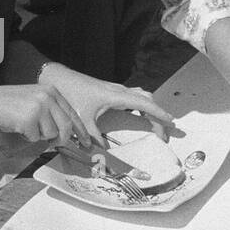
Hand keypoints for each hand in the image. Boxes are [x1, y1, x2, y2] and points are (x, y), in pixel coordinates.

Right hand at [0, 84, 91, 146]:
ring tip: (27, 126)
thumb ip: (52, 112)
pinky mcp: (30, 119)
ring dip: (39, 136)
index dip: (80, 130)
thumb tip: (67, 132)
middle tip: (55, 144)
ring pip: (51, 134)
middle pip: (66, 126)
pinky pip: (36, 137)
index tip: (86, 142)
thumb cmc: (11, 105)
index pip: (72, 113)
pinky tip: (19, 126)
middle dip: (62, 139)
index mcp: (51, 91)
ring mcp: (39, 107)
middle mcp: (48, 97)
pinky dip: (28, 137)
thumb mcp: (35, 100)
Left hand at [39, 65, 174, 144]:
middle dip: (158, 114)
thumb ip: (93, 136)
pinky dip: (142, 104)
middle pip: (147, 100)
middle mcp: (119, 90)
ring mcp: (116, 88)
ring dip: (151, 108)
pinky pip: (133, 95)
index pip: (144, 104)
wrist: (59, 78)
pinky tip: (139, 114)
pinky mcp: (111, 90)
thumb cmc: (71, 94)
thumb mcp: (82, 119)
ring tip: (156, 123)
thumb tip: (103, 152)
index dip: (158, 113)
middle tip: (164, 131)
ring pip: (141, 95)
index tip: (171, 121)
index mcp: (116, 96)